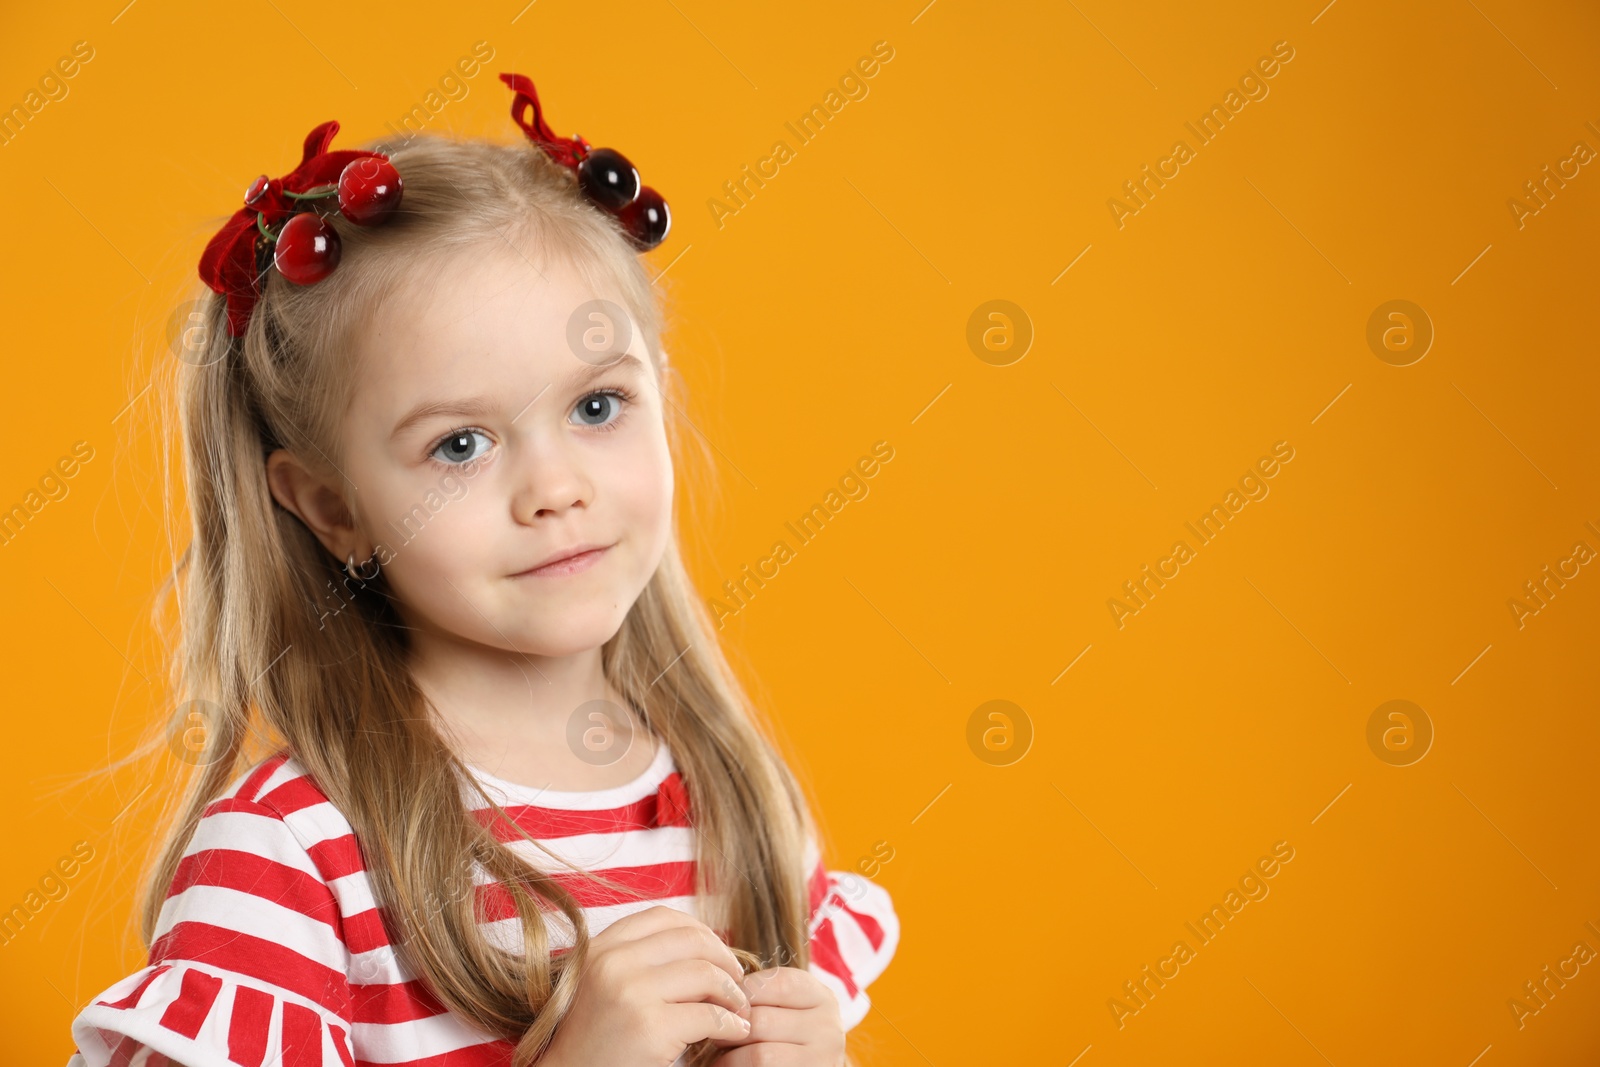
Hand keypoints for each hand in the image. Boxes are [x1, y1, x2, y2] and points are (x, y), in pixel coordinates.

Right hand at [538, 904, 753, 1066]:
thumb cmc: (592, 1039)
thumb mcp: (601, 984)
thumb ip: (636, 959)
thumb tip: (702, 943)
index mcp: (601, 948)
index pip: (663, 917)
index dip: (700, 931)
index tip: (717, 953)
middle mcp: (614, 963)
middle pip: (692, 941)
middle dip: (725, 960)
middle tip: (737, 982)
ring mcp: (631, 994)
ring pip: (706, 975)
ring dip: (733, 993)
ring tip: (739, 1009)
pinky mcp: (650, 1029)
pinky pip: (710, 1016)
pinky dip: (732, 1024)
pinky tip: (735, 1031)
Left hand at [710, 966, 844, 1065]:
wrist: (804, 1065)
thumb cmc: (784, 1038)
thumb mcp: (782, 1009)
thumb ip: (759, 997)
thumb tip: (714, 992)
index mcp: (822, 997)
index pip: (774, 983)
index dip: (741, 991)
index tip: (723, 1003)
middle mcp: (829, 1027)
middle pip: (761, 1020)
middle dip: (730, 1027)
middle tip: (713, 1033)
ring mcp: (823, 1058)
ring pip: (760, 1054)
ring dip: (730, 1056)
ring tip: (719, 1055)